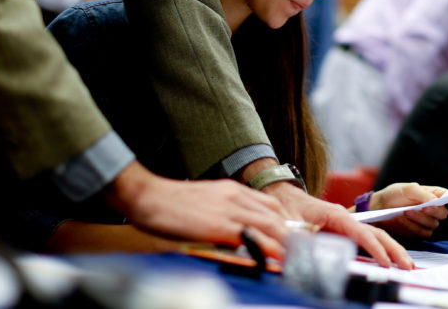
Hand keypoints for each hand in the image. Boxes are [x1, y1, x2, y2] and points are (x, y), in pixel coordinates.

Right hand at [104, 161, 288, 259]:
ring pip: (269, 223)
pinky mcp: (218, 224)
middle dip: (289, 234)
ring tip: (293, 257)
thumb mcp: (207, 201)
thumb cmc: (172, 203)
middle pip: (275, 214)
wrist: (149, 196)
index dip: (284, 222)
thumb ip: (225, 211)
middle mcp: (236, 196)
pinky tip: (274, 257)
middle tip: (298, 251)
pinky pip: (250, 235)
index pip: (271, 204)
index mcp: (233, 190)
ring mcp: (229, 209)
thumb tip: (237, 230)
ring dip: (284, 242)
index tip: (292, 236)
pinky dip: (266, 246)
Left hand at [266, 182, 413, 268]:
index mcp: (335, 214)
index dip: (374, 249)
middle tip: (407, 266)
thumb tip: (312, 256)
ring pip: (374, 236)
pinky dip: (379, 249)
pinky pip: (365, 240)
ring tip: (405, 264)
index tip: (385, 263)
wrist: (279, 194)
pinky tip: (388, 260)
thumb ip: (301, 241)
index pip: (361, 233)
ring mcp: (344, 223)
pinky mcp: (342, 230)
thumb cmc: (285, 207)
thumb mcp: (289, 225)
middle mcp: (344, 218)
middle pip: (375, 233)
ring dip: (391, 250)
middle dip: (393, 249)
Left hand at [370, 183, 447, 238]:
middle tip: (423, 207)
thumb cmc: (394, 195)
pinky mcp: (418, 232)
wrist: (379, 208)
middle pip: (443, 214)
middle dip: (433, 211)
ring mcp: (426, 222)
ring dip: (418, 219)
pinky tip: (400, 220)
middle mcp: (433, 209)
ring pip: (432, 225)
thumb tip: (435, 202)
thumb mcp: (407, 189)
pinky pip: (421, 234)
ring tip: (405, 212)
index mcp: (433, 194)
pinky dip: (411, 227)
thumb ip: (422, 194)